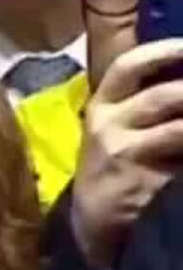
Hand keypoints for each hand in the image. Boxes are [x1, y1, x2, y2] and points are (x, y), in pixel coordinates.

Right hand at [70, 38, 182, 268]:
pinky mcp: (139, 181)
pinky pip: (180, 163)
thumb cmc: (118, 162)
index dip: (163, 52)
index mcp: (103, 102)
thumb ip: (149, 98)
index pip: (129, 66)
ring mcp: (122, 153)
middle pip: (162, 96)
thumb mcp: (118, 124)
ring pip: (178, 129)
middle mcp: (107, 123)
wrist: (94, 218)